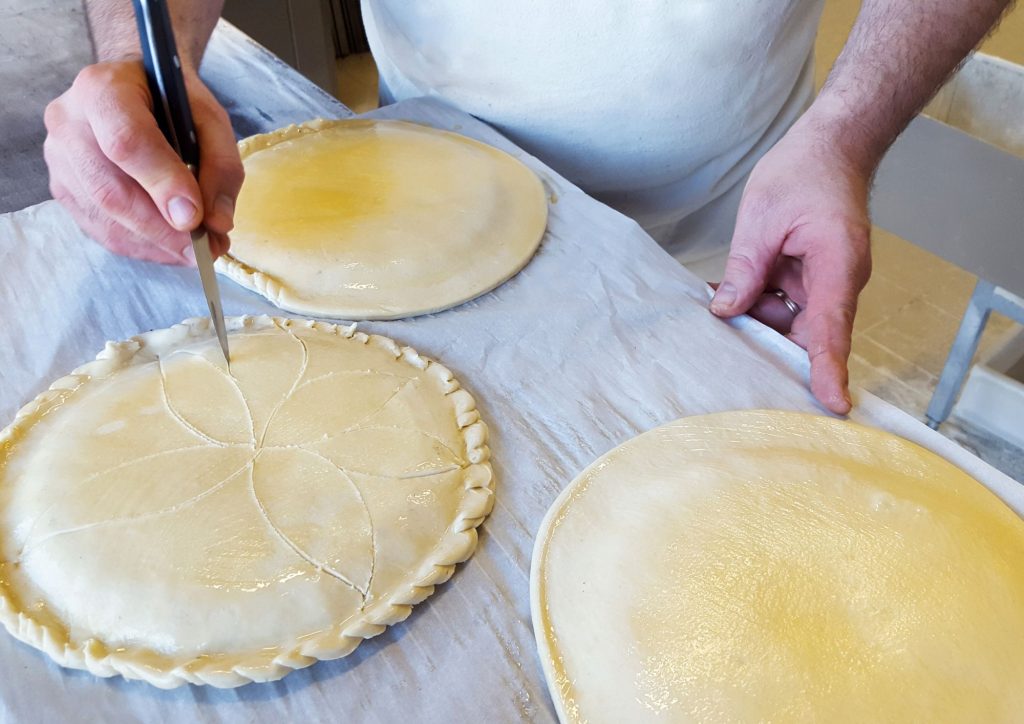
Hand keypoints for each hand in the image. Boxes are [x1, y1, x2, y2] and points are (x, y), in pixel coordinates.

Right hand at [43, 60, 242, 263]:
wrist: (135, 88)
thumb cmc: (173, 100)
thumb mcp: (209, 118)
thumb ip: (220, 165)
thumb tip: (217, 222)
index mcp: (103, 89)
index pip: (126, 141)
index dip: (161, 184)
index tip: (195, 218)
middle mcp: (68, 122)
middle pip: (109, 189)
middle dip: (162, 229)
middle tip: (205, 250)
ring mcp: (60, 158)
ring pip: (103, 217)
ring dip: (155, 244)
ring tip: (199, 250)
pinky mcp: (62, 188)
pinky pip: (99, 229)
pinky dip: (141, 246)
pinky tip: (171, 247)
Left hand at [709, 114, 872, 414]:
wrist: (830, 146)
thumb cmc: (804, 173)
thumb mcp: (761, 220)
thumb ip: (745, 269)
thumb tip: (725, 312)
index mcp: (836, 266)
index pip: (832, 330)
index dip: (830, 370)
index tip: (834, 405)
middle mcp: (837, 282)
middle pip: (808, 337)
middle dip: (770, 350)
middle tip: (731, 368)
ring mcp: (824, 283)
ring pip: (790, 324)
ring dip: (756, 323)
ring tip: (718, 318)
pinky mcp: (809, 280)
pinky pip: (783, 305)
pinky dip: (756, 305)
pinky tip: (727, 300)